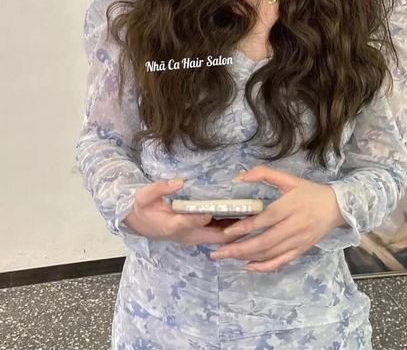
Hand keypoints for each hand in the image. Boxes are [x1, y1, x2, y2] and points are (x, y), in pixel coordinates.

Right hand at [121, 180, 246, 245]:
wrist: (137, 222)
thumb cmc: (142, 209)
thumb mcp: (145, 197)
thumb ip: (160, 189)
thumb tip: (179, 181)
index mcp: (174, 226)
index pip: (194, 224)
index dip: (210, 217)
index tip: (226, 206)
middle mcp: (188, 235)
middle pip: (217, 237)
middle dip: (236, 229)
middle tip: (254, 214)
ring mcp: (195, 236)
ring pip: (221, 237)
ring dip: (237, 229)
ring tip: (255, 213)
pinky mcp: (198, 233)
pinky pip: (218, 233)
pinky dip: (231, 226)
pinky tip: (244, 214)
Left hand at [209, 165, 345, 271]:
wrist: (336, 207)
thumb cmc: (309, 191)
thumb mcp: (288, 178)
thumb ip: (264, 173)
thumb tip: (239, 176)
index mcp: (290, 207)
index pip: (265, 220)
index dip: (244, 227)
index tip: (226, 232)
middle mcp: (294, 226)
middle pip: (264, 242)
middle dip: (239, 248)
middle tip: (217, 252)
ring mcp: (298, 242)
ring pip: (269, 254)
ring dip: (246, 257)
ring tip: (226, 256)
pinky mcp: (300, 251)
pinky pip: (280, 262)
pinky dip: (262, 267)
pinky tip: (247, 266)